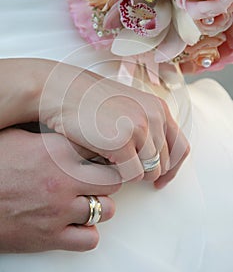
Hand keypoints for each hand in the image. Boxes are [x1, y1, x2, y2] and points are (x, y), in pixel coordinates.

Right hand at [0, 128, 120, 252]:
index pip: (102, 149)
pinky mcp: (50, 237)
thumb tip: (64, 128)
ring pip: (107, 209)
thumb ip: (47, 135)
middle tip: (100, 178)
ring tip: (89, 199)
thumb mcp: (18, 137)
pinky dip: (88, 232)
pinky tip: (77, 223)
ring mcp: (60, 210)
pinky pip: (89, 238)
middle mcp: (64, 180)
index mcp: (57, 151)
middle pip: (113, 179)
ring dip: (101, 205)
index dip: (105, 152)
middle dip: (109, 179)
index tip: (102, 155)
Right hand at [39, 61, 189, 184]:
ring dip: (132, 173)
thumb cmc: (92, 101)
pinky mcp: (121, 142)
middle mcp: (154, 117)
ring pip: (149, 172)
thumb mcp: (129, 107)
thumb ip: (147, 126)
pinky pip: (132, 175)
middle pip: (164, 163)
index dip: (173, 169)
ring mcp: (139, 129)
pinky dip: (120, 176)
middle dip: (147, 172)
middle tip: (126, 170)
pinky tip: (105, 163)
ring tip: (112, 162)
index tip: (161, 180)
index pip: (181, 147)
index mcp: (159, 108)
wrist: (64, 91)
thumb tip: (156, 158)